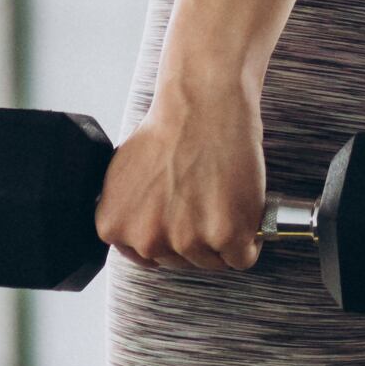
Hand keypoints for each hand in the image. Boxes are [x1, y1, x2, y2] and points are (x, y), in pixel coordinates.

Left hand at [98, 77, 269, 271]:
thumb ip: (128, 213)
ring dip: (223, 236)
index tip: (179, 215)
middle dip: (197, 235)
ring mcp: (186, 241)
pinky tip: (239, 209)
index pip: (149, 258)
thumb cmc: (169, 130)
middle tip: (202, 198)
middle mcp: (146, 241)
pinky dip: (249, 239)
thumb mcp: (122, 176)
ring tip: (220, 195)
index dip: (170, 233)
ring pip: (213, 262)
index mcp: (115, 227)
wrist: (202, 103)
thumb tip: (138, 235)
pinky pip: (243, 258)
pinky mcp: (226, 237)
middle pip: (182, 262)